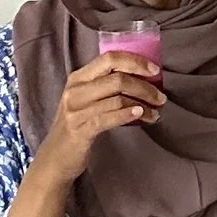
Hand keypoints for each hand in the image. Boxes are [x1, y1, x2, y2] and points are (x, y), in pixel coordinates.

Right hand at [34, 53, 160, 191]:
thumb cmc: (77, 125)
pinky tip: (142, 116)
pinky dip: (129, 115)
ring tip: (156, 112)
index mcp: (78, 77)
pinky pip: (110, 117)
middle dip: (144, 87)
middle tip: (161, 97)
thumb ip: (106, 86)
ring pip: (118, 98)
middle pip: (117, 78)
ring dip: (143, 104)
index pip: (109, 59)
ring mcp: (76, 109)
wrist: (55, 157)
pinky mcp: (80, 129)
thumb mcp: (86, 100)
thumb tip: (142, 78)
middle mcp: (76, 90)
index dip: (135, 61)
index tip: (154, 70)